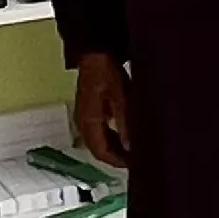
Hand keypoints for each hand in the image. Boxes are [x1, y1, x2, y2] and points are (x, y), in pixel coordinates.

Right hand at [73, 53, 132, 167]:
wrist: (95, 53)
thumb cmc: (105, 71)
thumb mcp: (121, 98)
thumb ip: (125, 124)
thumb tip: (130, 147)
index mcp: (89, 121)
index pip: (101, 152)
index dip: (118, 161)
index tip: (134, 164)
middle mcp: (83, 122)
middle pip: (98, 149)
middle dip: (116, 157)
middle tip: (135, 159)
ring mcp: (84, 116)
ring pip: (98, 142)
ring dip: (114, 148)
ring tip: (132, 148)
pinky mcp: (88, 111)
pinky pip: (98, 132)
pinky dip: (111, 138)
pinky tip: (124, 134)